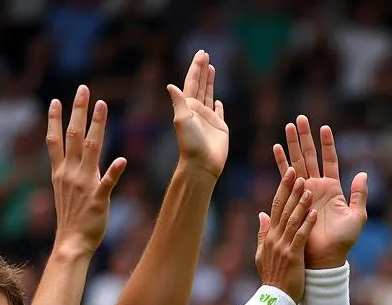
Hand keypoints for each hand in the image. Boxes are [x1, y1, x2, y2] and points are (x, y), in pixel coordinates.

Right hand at [46, 85, 126, 256]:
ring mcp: (84, 185)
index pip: (55, 139)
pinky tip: (122, 159)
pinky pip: (108, 182)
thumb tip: (74, 160)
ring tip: (103, 107)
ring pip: (91, 150)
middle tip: (84, 90)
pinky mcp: (99, 199)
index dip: (54, 118)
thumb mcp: (65, 191)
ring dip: (97, 127)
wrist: (72, 242)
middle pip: (73, 135)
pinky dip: (114, 171)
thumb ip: (69, 173)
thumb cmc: (73, 218)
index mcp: (61, 172)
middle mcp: (70, 173)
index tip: (57, 99)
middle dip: (78, 111)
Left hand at [166, 49, 227, 179]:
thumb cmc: (190, 143)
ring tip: (212, 68)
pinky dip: (219, 106)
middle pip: (200, 85)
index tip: (202, 54)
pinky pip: (219, 113)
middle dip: (203, 70)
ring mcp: (209, 119)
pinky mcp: (220, 128)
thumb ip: (179, 102)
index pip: (192, 81)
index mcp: (188, 105)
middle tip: (206, 54)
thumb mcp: (182, 120)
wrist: (202, 164)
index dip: (196, 67)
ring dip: (210, 82)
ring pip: (209, 95)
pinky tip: (219, 101)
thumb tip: (171, 85)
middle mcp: (198, 110)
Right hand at [255, 168, 315, 300]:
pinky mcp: (293, 256)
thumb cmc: (273, 278)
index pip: (275, 207)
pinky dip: (307, 224)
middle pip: (282, 208)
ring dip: (300, 203)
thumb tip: (261, 215)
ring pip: (292, 220)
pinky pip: (300, 237)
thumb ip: (263, 233)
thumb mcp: (263, 253)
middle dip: (289, 189)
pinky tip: (313, 213)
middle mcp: (275, 238)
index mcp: (270, 236)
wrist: (275, 299)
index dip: (282, 189)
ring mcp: (283, 246)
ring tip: (307, 187)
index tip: (288, 173)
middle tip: (296, 170)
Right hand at [274, 118, 367, 268]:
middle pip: (311, 156)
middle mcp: (318, 187)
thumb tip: (363, 174)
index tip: (324, 127)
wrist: (326, 257)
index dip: (327, 144)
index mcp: (333, 189)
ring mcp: (305, 192)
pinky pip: (286, 178)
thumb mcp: (357, 216)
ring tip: (288, 126)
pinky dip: (282, 163)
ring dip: (292, 145)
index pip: (329, 160)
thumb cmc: (343, 241)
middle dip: (305, 137)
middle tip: (300, 118)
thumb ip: (359, 195)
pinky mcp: (295, 200)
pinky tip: (276, 148)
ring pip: (298, 162)